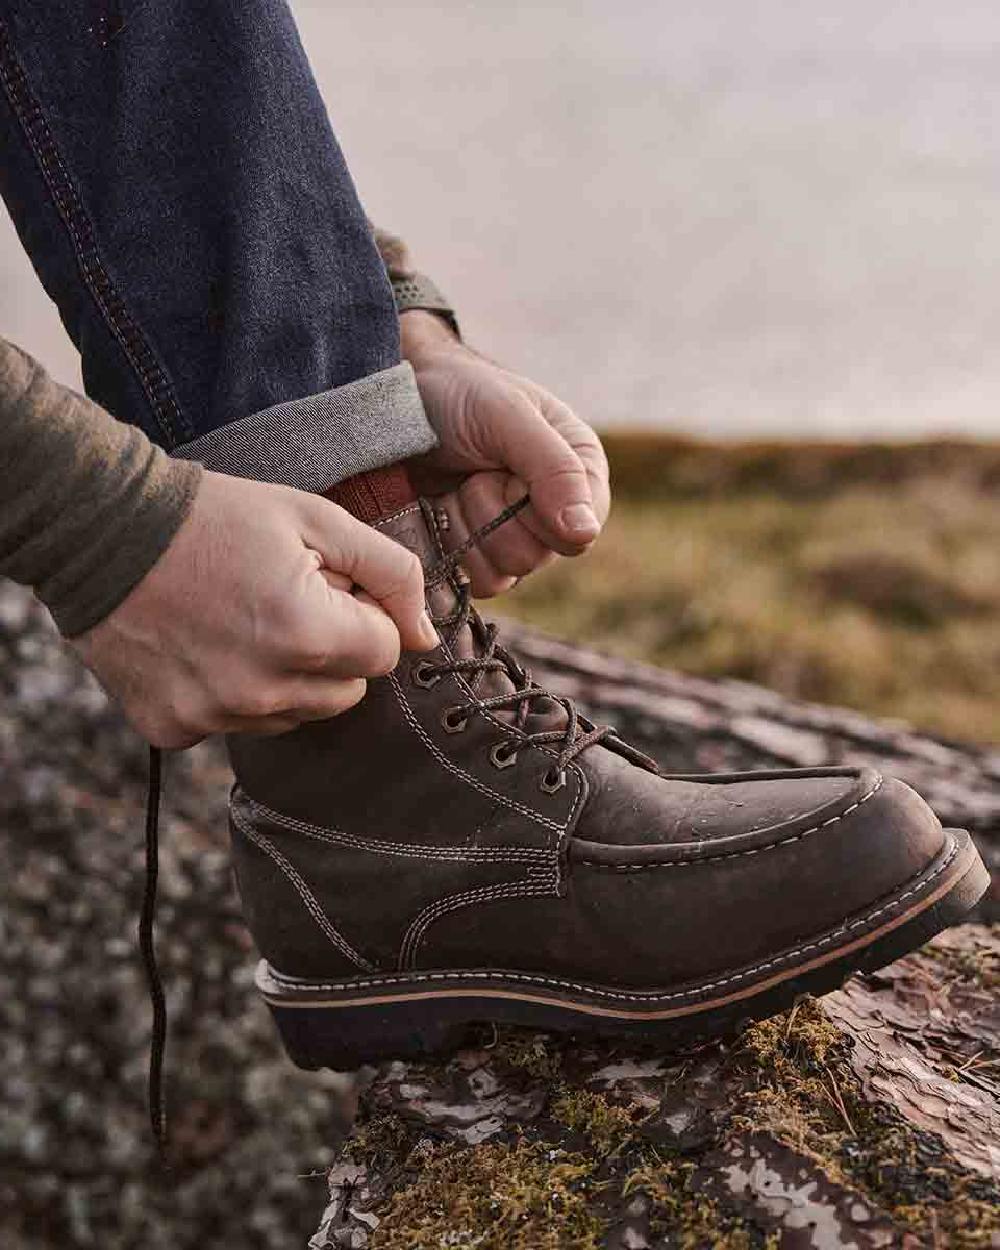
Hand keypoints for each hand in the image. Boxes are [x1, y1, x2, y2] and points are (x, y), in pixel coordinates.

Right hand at [72, 471, 436, 747]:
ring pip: (295, 715)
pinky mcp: (172, 728)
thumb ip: (392, 573)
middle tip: (284, 600)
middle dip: (332, 650)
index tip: (326, 584)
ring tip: (242, 619)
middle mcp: (263, 691)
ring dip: (286, 676)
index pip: (384, 652)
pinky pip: (235, 725)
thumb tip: (427, 637)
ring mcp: (214, 715)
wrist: (101, 530)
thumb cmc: (216, 517)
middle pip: (347, 694)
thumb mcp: (317, 519)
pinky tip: (204, 645)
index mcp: (307, 635)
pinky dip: (230, 693)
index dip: (361, 613)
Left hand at [402, 311, 609, 595]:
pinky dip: (451, 544)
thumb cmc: (460, 394)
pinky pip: (477, 581)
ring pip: (505, 573)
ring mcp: (517, 536)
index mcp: (580, 472)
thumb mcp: (508, 416)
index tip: (505, 471)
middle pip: (536, 557)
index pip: (578, 532)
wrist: (399, 401)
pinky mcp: (481, 554)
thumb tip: (585, 533)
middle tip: (475, 473)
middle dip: (493, 513)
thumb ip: (554, 468)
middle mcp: (556, 511)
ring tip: (458, 486)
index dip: (534, 509)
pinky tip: (444, 507)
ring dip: (468, 526)